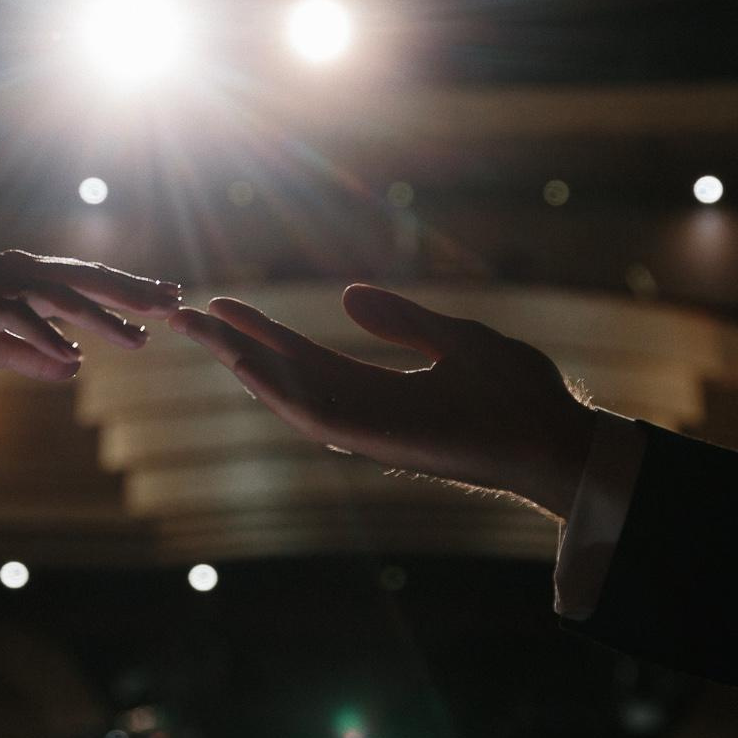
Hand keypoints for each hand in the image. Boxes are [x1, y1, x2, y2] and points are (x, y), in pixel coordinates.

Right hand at [0, 251, 179, 383]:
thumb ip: (35, 356)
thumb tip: (75, 367)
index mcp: (22, 276)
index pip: (85, 280)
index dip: (127, 289)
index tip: (166, 299)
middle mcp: (13, 269)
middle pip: (85, 279)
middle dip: (131, 294)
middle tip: (172, 306)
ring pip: (60, 297)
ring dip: (102, 320)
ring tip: (138, 343)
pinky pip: (18, 319)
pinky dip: (47, 338)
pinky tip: (74, 358)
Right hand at [171, 285, 599, 518]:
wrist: (557, 437)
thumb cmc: (520, 394)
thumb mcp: (454, 338)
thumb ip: (401, 321)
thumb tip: (347, 295)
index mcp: (380, 388)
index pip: (305, 356)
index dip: (262, 330)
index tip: (220, 304)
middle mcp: (365, 411)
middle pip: (283, 375)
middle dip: (231, 346)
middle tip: (179, 316)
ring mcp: (369, 429)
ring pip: (288, 395)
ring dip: (241, 364)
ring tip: (198, 332)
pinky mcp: (380, 441)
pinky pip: (317, 416)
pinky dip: (278, 392)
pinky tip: (244, 365)